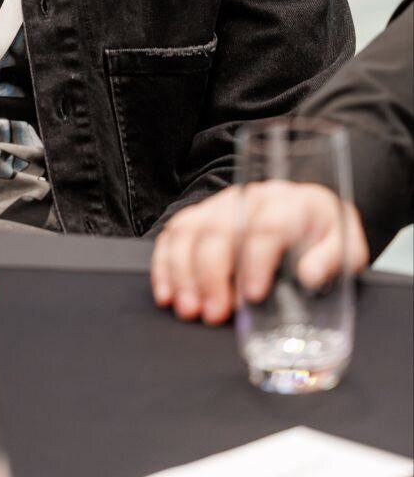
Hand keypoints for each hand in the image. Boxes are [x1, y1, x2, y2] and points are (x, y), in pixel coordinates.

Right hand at [150, 182, 368, 324]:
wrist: (308, 209)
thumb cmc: (324, 232)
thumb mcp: (347, 245)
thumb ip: (332, 259)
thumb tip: (310, 275)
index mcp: (289, 204)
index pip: (266, 225)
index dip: (256, 259)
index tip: (253, 295)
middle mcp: (249, 197)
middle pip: (220, 228)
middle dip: (211, 273)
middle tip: (213, 313)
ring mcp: (221, 204)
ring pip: (190, 229)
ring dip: (183, 271)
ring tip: (188, 309)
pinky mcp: (202, 215)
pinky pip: (174, 232)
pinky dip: (164, 262)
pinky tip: (167, 292)